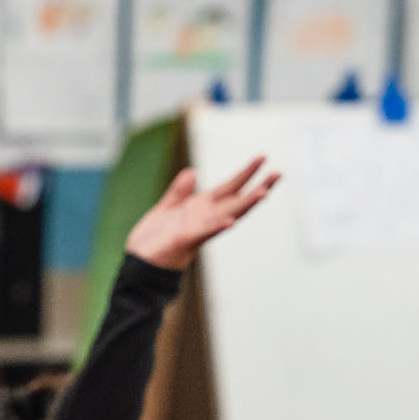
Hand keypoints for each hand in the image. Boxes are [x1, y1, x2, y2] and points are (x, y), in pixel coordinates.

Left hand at [127, 157, 279, 271]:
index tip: (263, 157)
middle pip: (238, 200)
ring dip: (246, 205)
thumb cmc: (154, 239)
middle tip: (279, 173)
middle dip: (259, 186)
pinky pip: (204, 233)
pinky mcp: (185, 241)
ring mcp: (199, 230)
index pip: (230, 187)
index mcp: (202, 208)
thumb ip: (179, 191)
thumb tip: (193, 172)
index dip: (246, 173)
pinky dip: (217, 227)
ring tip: (264, 193)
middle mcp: (206, 218)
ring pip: (228, 216)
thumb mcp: (167, 208)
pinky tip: (231, 221)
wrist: (139, 262)